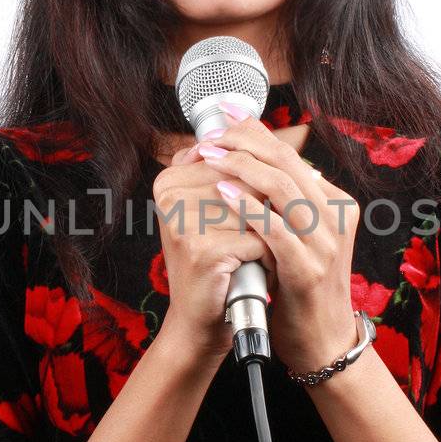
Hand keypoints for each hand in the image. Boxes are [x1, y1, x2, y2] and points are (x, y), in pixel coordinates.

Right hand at [151, 142, 277, 361]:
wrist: (200, 321)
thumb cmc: (216, 263)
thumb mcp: (216, 210)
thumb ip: (229, 167)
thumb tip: (251, 120)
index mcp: (169, 179)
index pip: (234, 160)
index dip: (259, 185)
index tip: (259, 211)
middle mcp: (170, 196)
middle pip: (247, 183)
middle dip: (267, 211)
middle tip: (263, 238)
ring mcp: (183, 222)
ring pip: (257, 209)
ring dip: (271, 234)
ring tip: (259, 255)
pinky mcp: (202, 250)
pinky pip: (260, 239)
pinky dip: (269, 258)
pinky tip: (259, 271)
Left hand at [193, 105, 361, 373]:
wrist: (322, 342)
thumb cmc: (301, 287)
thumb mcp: (299, 236)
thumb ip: (282, 202)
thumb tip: (247, 160)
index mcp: (336, 203)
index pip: (292, 154)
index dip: (254, 131)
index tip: (222, 118)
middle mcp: (336, 217)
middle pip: (288, 162)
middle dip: (244, 143)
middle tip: (211, 138)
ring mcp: (326, 243)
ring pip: (284, 188)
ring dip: (242, 168)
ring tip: (211, 159)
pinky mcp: (308, 270)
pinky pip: (276, 229)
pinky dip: (248, 208)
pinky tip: (223, 195)